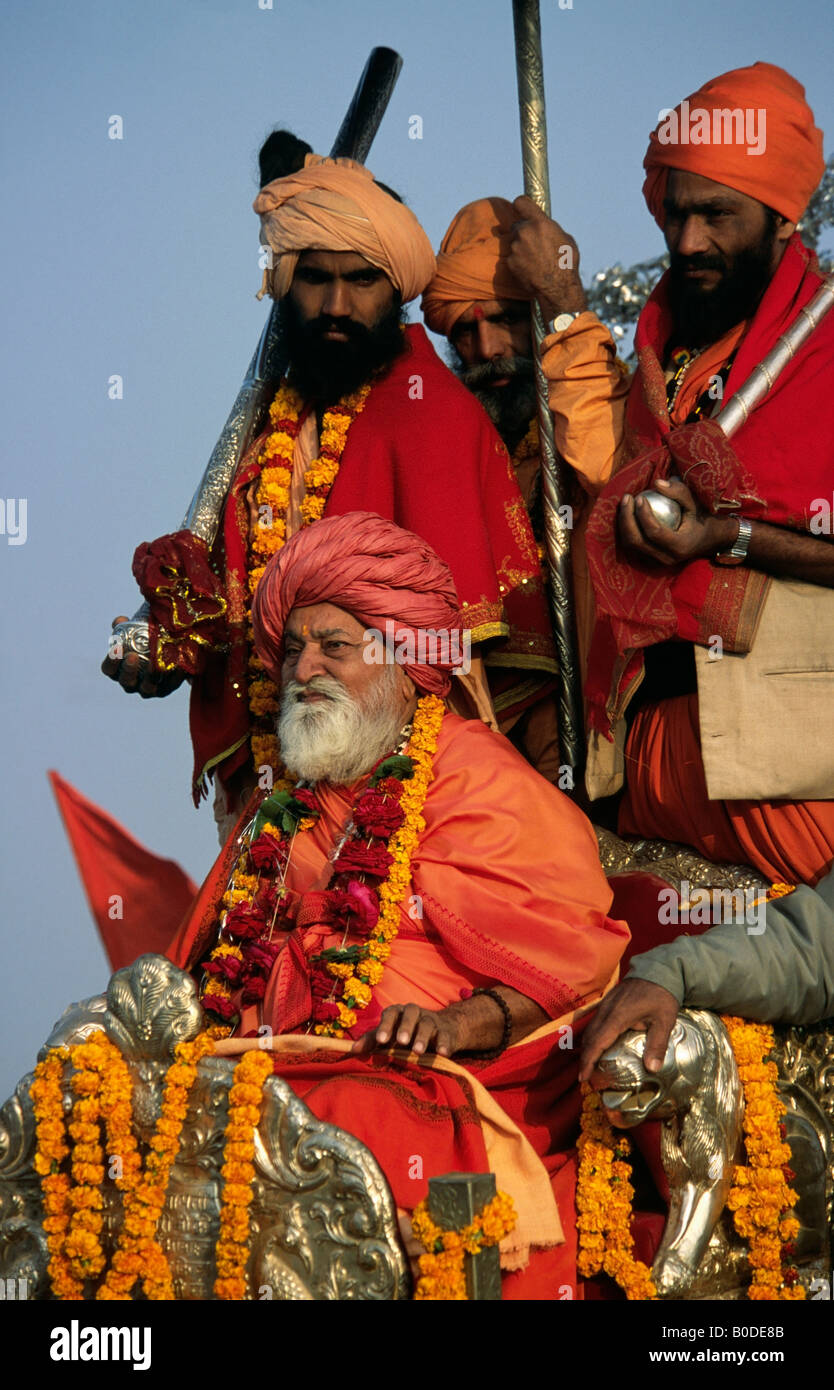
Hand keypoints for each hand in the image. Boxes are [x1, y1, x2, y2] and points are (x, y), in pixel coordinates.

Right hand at [101, 615, 185, 698]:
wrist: (167, 648)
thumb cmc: (143, 641)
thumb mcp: (133, 632)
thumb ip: (124, 626)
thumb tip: (120, 620)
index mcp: (118, 670)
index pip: (109, 670)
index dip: (110, 661)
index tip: (116, 648)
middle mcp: (131, 683)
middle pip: (126, 681)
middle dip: (128, 670)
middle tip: (132, 655)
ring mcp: (148, 689)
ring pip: (147, 688)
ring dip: (150, 675)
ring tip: (154, 662)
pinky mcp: (166, 689)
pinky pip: (170, 685)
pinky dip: (174, 675)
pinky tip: (177, 665)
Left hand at [350, 1003, 461, 1057]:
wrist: (441, 1029)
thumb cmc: (407, 1032)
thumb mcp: (390, 1035)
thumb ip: (372, 1040)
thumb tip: (352, 1050)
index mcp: (399, 1012)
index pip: (391, 1013)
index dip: (386, 1025)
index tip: (380, 1041)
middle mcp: (416, 1013)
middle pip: (411, 1014)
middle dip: (405, 1027)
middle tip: (401, 1042)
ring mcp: (432, 1021)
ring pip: (427, 1024)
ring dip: (422, 1037)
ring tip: (418, 1052)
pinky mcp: (446, 1032)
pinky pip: (446, 1036)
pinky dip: (444, 1044)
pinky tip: (442, 1053)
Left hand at [506, 195, 585, 319]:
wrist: (557, 288)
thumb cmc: (566, 263)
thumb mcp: (565, 238)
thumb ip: (550, 228)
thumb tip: (545, 226)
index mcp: (540, 223)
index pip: (521, 202)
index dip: (521, 205)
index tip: (521, 209)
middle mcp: (525, 232)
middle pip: (518, 225)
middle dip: (524, 232)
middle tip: (534, 243)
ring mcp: (516, 247)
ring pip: (515, 242)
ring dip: (521, 247)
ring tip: (535, 259)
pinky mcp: (510, 262)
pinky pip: (512, 257)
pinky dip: (518, 261)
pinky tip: (530, 268)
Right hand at [578, 978, 679, 1080]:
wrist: (658, 971)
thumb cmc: (662, 997)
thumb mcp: (664, 1021)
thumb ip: (657, 1045)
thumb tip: (653, 1069)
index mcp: (617, 1017)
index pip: (596, 1042)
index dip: (588, 1061)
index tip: (583, 1077)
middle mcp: (606, 1011)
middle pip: (588, 1038)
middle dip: (584, 1059)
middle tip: (585, 1078)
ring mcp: (605, 1005)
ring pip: (589, 1029)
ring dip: (586, 1048)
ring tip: (588, 1066)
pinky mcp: (607, 1003)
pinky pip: (593, 1022)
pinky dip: (591, 1037)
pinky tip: (596, 1046)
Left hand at [618, 477, 737, 565]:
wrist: (710, 539)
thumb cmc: (703, 517)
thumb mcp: (695, 502)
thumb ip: (678, 491)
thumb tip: (656, 483)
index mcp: (680, 546)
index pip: (654, 533)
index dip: (643, 515)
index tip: (639, 497)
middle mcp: (667, 558)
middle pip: (637, 541)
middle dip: (627, 519)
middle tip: (627, 498)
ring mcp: (657, 562)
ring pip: (631, 546)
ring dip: (624, 524)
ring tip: (626, 503)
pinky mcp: (651, 561)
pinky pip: (633, 546)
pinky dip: (628, 530)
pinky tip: (628, 512)